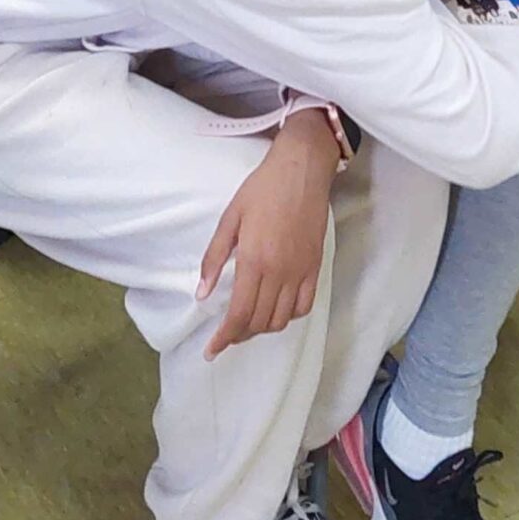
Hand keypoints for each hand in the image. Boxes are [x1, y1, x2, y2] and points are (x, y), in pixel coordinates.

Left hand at [198, 115, 338, 357]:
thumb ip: (215, 257)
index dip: (224, 338)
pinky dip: (289, 316)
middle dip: (240, 335)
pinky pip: (304, 306)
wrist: (302, 168)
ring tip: (249, 323)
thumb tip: (202, 294)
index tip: (211, 351)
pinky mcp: (316, 266)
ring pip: (282, 319)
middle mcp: (279, 272)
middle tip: (227, 334)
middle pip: (259, 322)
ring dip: (262, 328)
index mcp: (254, 260)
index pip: (239, 314)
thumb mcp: (230, 217)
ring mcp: (300, 271)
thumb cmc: (262, 188)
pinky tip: (277, 309)